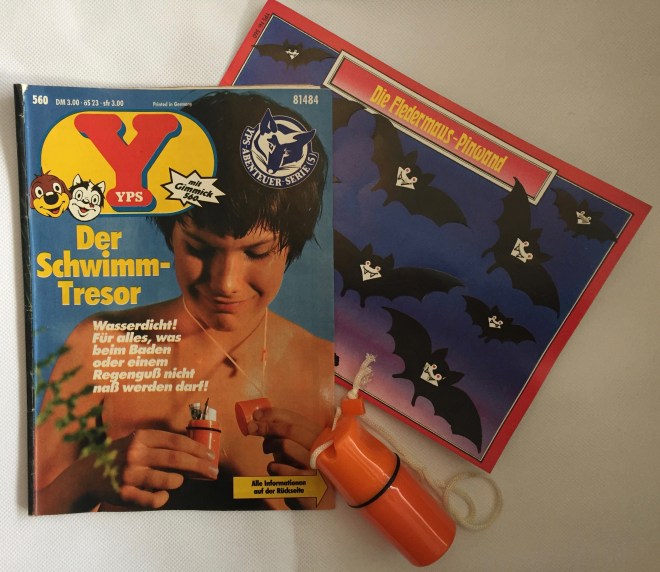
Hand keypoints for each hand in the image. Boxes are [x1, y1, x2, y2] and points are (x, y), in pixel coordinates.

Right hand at [93, 429, 218, 508]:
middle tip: (213, 471)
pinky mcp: (125, 494)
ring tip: (179, 480)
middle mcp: (135, 454)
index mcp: (141, 437)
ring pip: (169, 480)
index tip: (211, 456)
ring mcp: (129, 475)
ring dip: (180, 481)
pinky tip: (163, 494)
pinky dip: (164, 497)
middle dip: (200, 465)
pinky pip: (155, 500)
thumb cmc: (122, 456)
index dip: (197, 448)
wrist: (88, 474)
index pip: (177, 441)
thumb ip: (162, 443)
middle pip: (177, 459)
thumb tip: (196, 450)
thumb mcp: (139, 442)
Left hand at [247, 407, 324, 508]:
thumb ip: (282, 437)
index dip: (273, 414)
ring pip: (286, 445)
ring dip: (270, 446)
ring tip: (267, 452)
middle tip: (251, 428)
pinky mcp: (310, 481)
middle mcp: (322, 447)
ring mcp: (317, 464)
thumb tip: (259, 421)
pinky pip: (282, 469)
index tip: (256, 415)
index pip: (295, 418)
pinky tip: (275, 471)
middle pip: (290, 429)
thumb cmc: (304, 474)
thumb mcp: (295, 452)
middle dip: (267, 426)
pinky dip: (273, 468)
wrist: (320, 505)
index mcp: (319, 436)